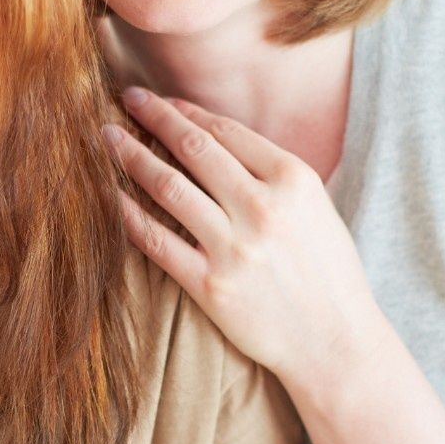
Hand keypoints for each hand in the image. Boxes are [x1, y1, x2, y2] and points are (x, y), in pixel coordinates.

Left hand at [103, 87, 386, 390]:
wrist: (336, 344)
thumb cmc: (327, 272)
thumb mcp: (315, 207)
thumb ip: (271, 172)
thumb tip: (214, 137)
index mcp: (293, 180)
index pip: (226, 131)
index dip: (186, 111)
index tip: (162, 101)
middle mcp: (262, 208)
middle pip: (193, 148)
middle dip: (154, 117)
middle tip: (129, 99)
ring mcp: (235, 248)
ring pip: (168, 187)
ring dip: (131, 156)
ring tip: (108, 137)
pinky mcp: (210, 286)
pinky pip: (157, 241)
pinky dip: (128, 214)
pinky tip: (109, 194)